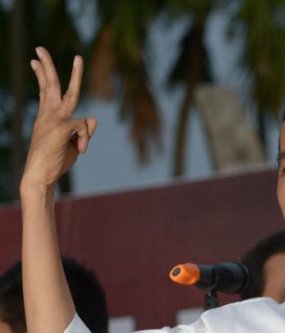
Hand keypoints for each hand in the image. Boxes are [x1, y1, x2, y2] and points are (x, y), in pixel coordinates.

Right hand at [21, 47, 96, 191]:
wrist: (41, 178)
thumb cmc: (56, 162)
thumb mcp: (74, 145)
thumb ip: (84, 131)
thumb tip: (93, 117)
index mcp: (48, 117)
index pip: (46, 92)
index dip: (42, 75)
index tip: (35, 61)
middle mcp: (48, 115)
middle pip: (51, 85)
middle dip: (47, 66)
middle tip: (40, 48)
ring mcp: (53, 120)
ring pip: (69, 93)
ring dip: (76, 75)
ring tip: (79, 57)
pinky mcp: (61, 128)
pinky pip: (84, 127)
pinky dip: (85, 140)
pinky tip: (81, 150)